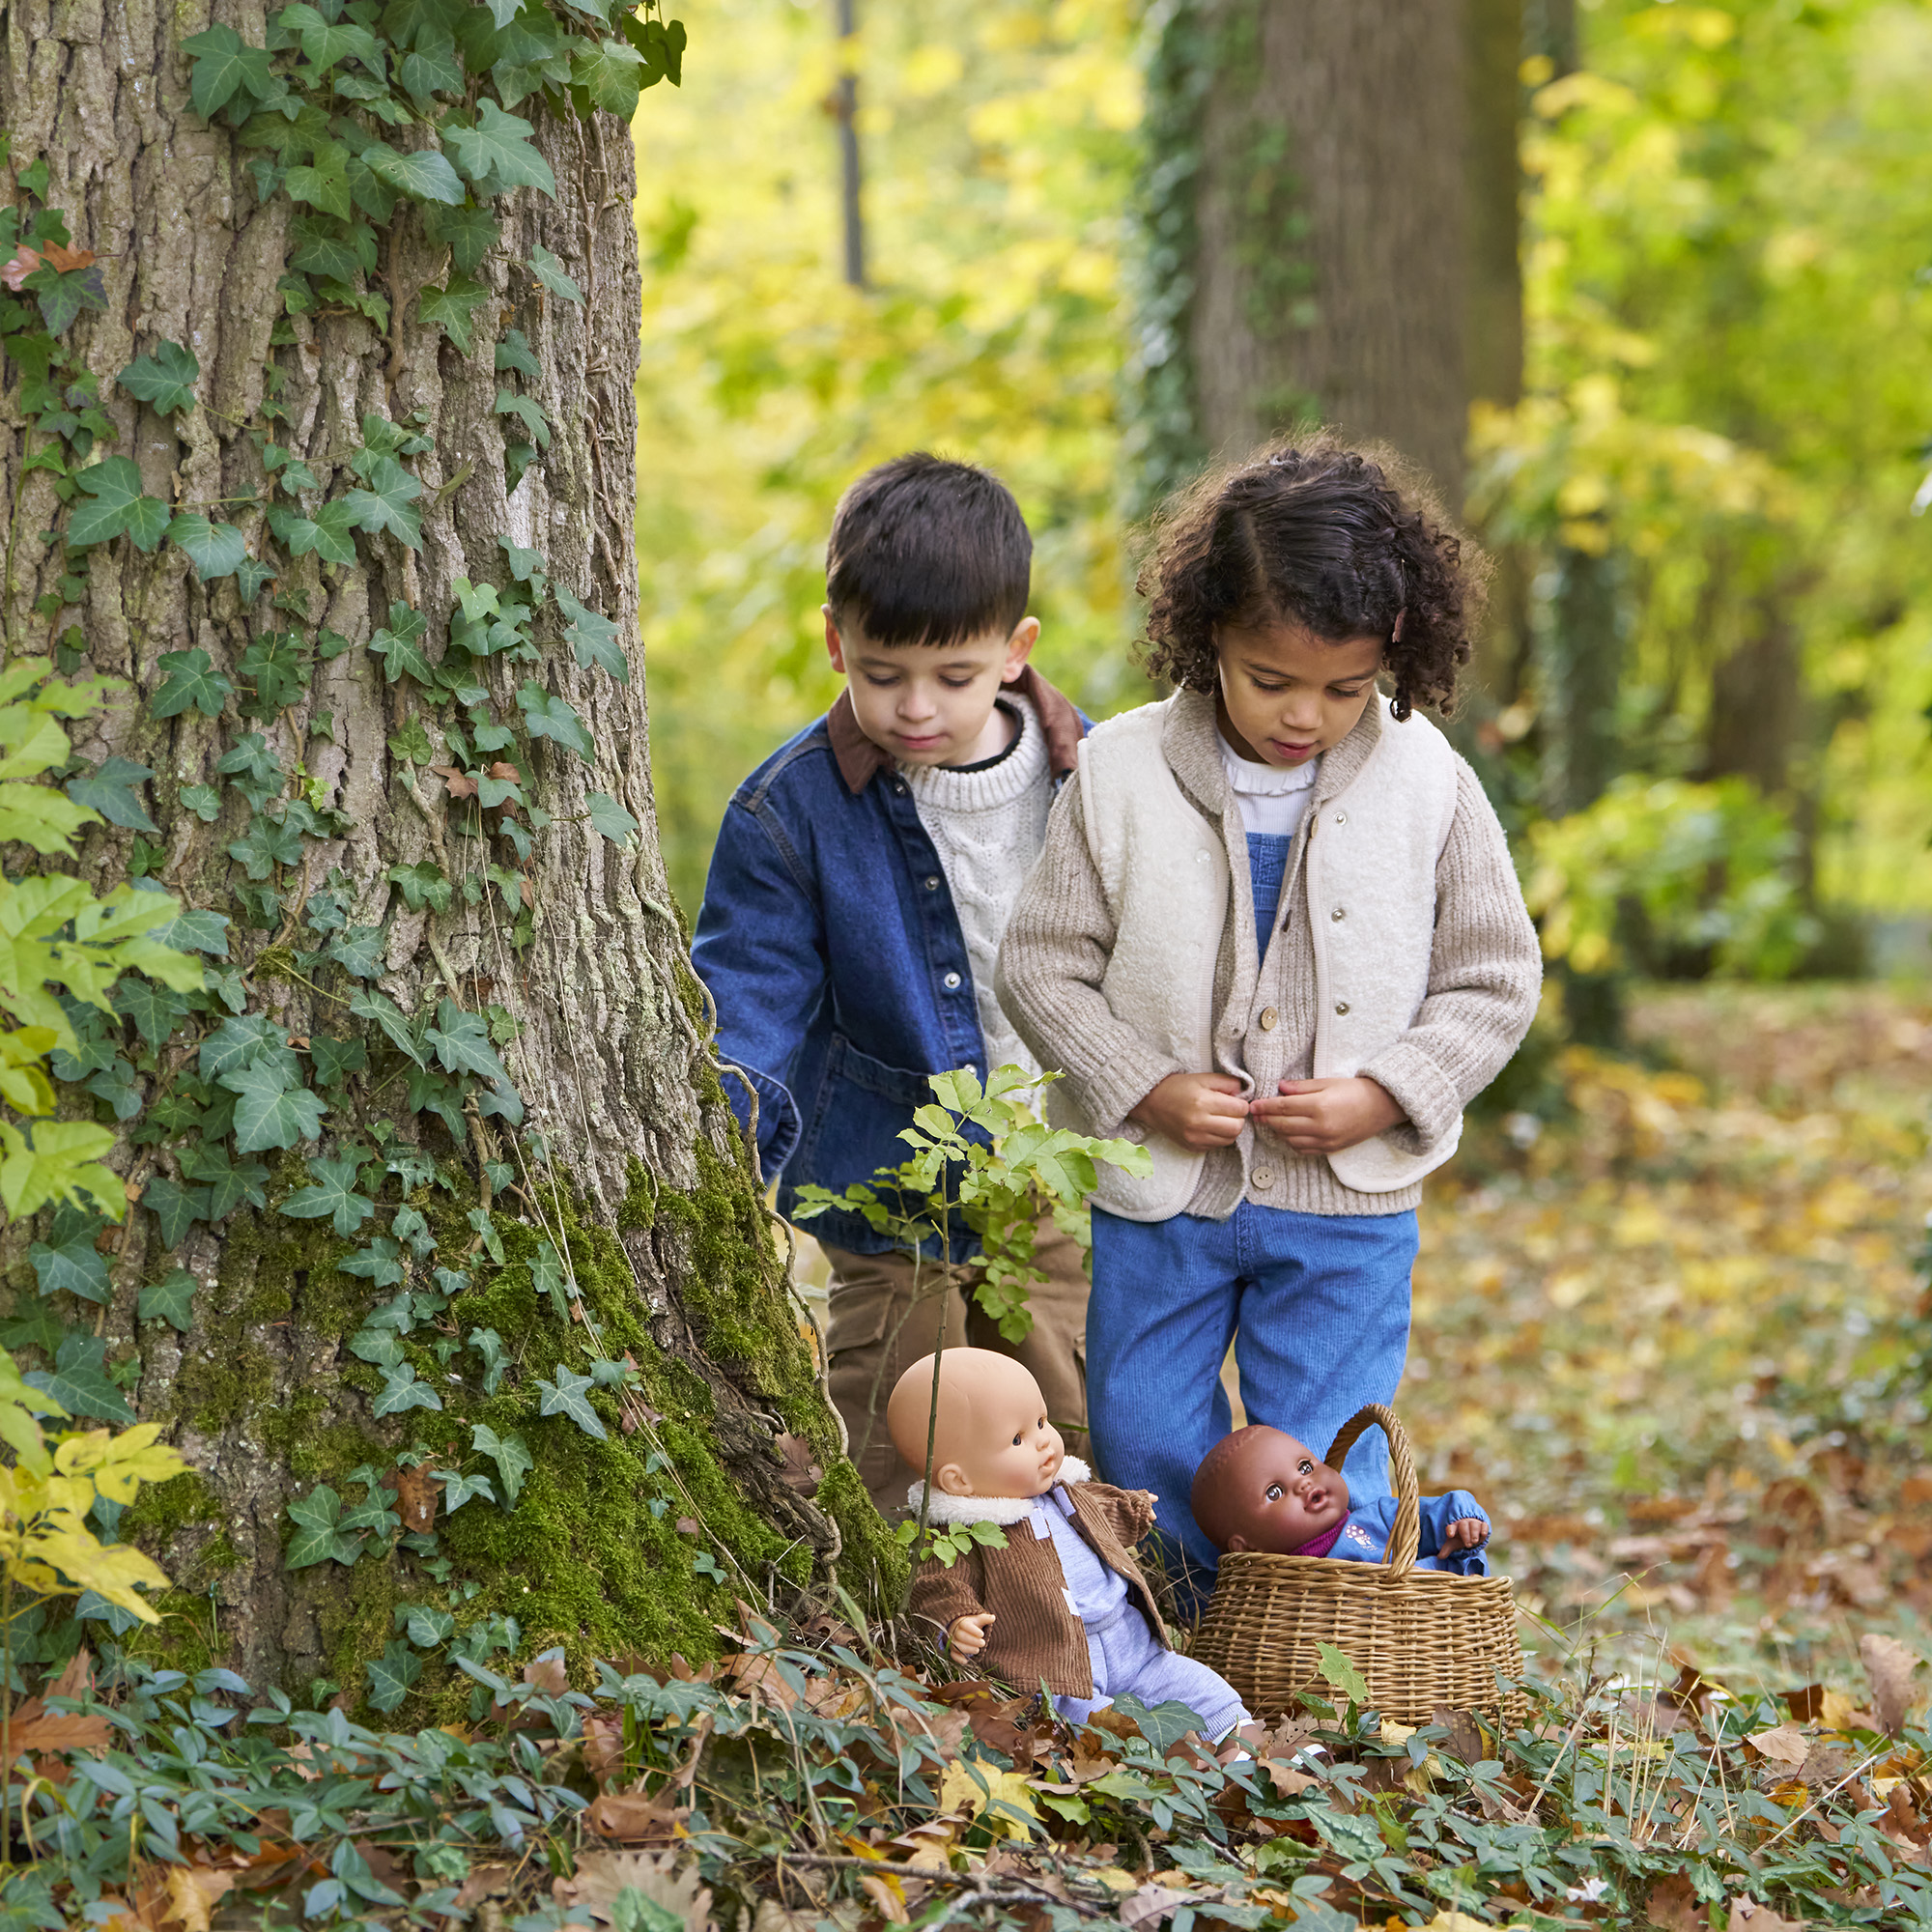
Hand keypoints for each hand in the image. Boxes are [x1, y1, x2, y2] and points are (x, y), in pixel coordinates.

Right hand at [948, 1612, 995, 1659]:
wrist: (958, 1629)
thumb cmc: (970, 1625)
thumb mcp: (977, 1620)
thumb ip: (985, 1619)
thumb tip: (993, 1617)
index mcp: (961, 1623)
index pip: (964, 1625)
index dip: (973, 1630)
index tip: (982, 1634)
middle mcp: (955, 1631)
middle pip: (960, 1636)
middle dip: (972, 1640)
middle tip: (983, 1643)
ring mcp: (953, 1641)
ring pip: (956, 1646)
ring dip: (967, 1649)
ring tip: (977, 1650)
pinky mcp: (952, 1650)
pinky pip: (953, 1655)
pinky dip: (958, 1659)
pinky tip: (966, 1661)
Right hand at [1130, 1073, 1247, 1150]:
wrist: (1151, 1103)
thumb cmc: (1178, 1088)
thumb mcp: (1203, 1078)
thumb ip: (1227, 1083)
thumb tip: (1244, 1093)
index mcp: (1202, 1102)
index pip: (1239, 1109)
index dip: (1241, 1103)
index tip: (1234, 1100)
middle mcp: (1199, 1123)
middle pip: (1237, 1127)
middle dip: (1238, 1118)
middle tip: (1230, 1110)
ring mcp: (1195, 1138)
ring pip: (1230, 1139)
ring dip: (1230, 1129)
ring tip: (1221, 1118)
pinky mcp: (1193, 1147)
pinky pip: (1217, 1146)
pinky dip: (1219, 1137)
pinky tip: (1211, 1126)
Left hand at [1248, 1076, 1403, 1152]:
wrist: (1382, 1107)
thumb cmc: (1355, 1090)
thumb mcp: (1327, 1082)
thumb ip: (1302, 1087)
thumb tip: (1280, 1088)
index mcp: (1319, 1106)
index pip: (1283, 1107)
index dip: (1265, 1107)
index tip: (1254, 1105)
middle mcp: (1321, 1126)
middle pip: (1283, 1125)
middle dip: (1267, 1120)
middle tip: (1256, 1115)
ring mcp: (1326, 1140)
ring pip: (1291, 1140)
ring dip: (1277, 1132)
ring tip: (1270, 1123)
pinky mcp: (1330, 1149)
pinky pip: (1303, 1149)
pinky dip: (1291, 1142)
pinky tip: (1287, 1134)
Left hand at [1438, 1517, 1488, 1557]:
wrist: (1472, 1533)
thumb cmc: (1460, 1538)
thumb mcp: (1453, 1544)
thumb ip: (1446, 1549)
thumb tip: (1439, 1557)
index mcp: (1454, 1527)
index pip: (1451, 1527)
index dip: (1450, 1530)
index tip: (1450, 1535)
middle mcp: (1463, 1523)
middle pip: (1463, 1526)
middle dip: (1465, 1535)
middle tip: (1468, 1545)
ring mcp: (1473, 1523)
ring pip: (1474, 1524)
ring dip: (1474, 1533)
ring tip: (1475, 1542)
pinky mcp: (1482, 1525)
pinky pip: (1484, 1525)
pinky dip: (1484, 1529)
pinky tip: (1483, 1534)